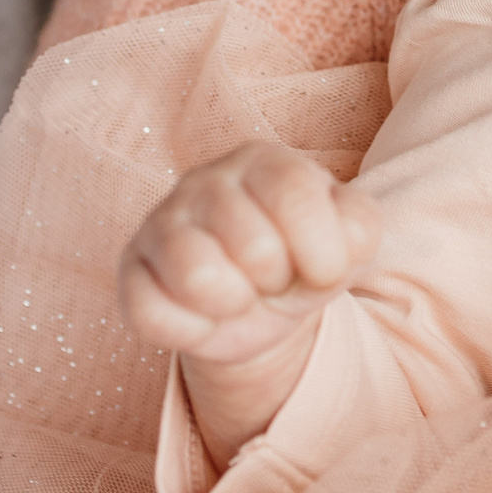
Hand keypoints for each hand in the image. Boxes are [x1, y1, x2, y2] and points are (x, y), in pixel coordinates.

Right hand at [120, 143, 381, 461]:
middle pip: (255, 247)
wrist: (264, 303)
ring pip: (198, 277)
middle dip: (278, 282)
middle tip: (273, 278)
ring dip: (235, 304)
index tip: (323, 268)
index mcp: (265, 162)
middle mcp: (206, 181)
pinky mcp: (131, 271)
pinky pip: (152, 314)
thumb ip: (360, 227)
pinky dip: (192, 330)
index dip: (320, 252)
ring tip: (241, 293)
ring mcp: (162, 224)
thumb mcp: (350, 240)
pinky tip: (205, 315)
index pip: (295, 195)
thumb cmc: (305, 258)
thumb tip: (338, 244)